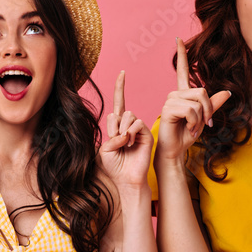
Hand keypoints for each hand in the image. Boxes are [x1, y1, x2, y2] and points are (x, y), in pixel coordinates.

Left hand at [99, 70, 151, 187]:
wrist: (126, 179)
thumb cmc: (114, 166)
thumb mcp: (105, 148)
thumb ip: (111, 134)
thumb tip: (123, 127)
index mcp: (118, 126)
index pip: (119, 103)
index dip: (119, 88)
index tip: (122, 73)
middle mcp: (129, 125)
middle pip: (121, 111)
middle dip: (114, 126)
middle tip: (116, 140)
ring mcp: (138, 129)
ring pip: (129, 116)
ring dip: (121, 130)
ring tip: (123, 143)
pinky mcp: (146, 134)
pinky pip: (137, 123)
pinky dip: (130, 132)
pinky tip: (129, 143)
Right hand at [155, 37, 230, 163]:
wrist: (176, 149)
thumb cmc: (187, 134)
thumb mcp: (205, 118)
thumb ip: (214, 105)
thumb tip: (227, 92)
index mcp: (183, 93)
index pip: (182, 69)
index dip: (181, 54)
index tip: (178, 39)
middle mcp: (175, 93)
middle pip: (202, 91)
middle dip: (208, 110)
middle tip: (204, 124)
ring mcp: (170, 100)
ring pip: (198, 101)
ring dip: (201, 118)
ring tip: (193, 127)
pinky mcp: (168, 109)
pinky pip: (191, 110)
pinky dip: (195, 122)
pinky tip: (188, 128)